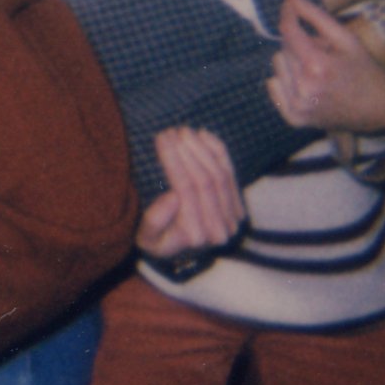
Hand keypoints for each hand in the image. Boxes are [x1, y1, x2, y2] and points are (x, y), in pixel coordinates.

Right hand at [136, 125, 245, 266]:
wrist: (179, 254)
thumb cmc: (157, 243)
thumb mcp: (146, 239)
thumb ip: (155, 221)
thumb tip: (173, 197)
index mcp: (196, 235)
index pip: (187, 189)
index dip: (174, 160)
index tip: (160, 138)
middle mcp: (220, 228)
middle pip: (206, 179)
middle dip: (187, 151)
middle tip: (170, 131)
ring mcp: (233, 217)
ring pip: (220, 174)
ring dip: (202, 148)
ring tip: (183, 131)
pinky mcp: (238, 206)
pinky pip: (231, 173)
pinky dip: (219, 151)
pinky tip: (204, 134)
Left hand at [267, 0, 384, 135]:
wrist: (378, 110)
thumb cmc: (364, 70)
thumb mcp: (346, 39)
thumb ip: (316, 16)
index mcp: (318, 66)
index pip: (288, 31)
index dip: (287, 12)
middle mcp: (304, 88)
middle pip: (283, 48)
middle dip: (299, 43)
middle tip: (322, 52)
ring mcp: (298, 106)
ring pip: (278, 65)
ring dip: (292, 62)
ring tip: (317, 70)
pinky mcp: (294, 118)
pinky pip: (274, 87)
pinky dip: (285, 81)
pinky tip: (306, 84)